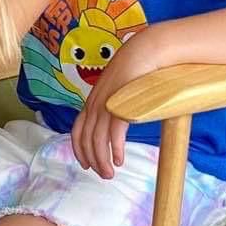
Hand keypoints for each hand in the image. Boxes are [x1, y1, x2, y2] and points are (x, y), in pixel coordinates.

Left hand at [72, 31, 160, 178]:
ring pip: (97, 140)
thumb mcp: (121, 90)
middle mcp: (96, 103)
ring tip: (109, 173)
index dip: (79, 150)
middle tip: (103, 175)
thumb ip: (117, 105)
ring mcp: (107, 103)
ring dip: (102, 160)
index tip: (86, 164)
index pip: (77, 130)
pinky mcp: (121, 104)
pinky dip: (114, 149)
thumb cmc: (138, 71)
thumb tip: (121, 121)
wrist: (148, 50)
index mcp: (93, 100)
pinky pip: (114, 133)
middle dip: (92, 160)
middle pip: (86, 139)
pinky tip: (119, 160)